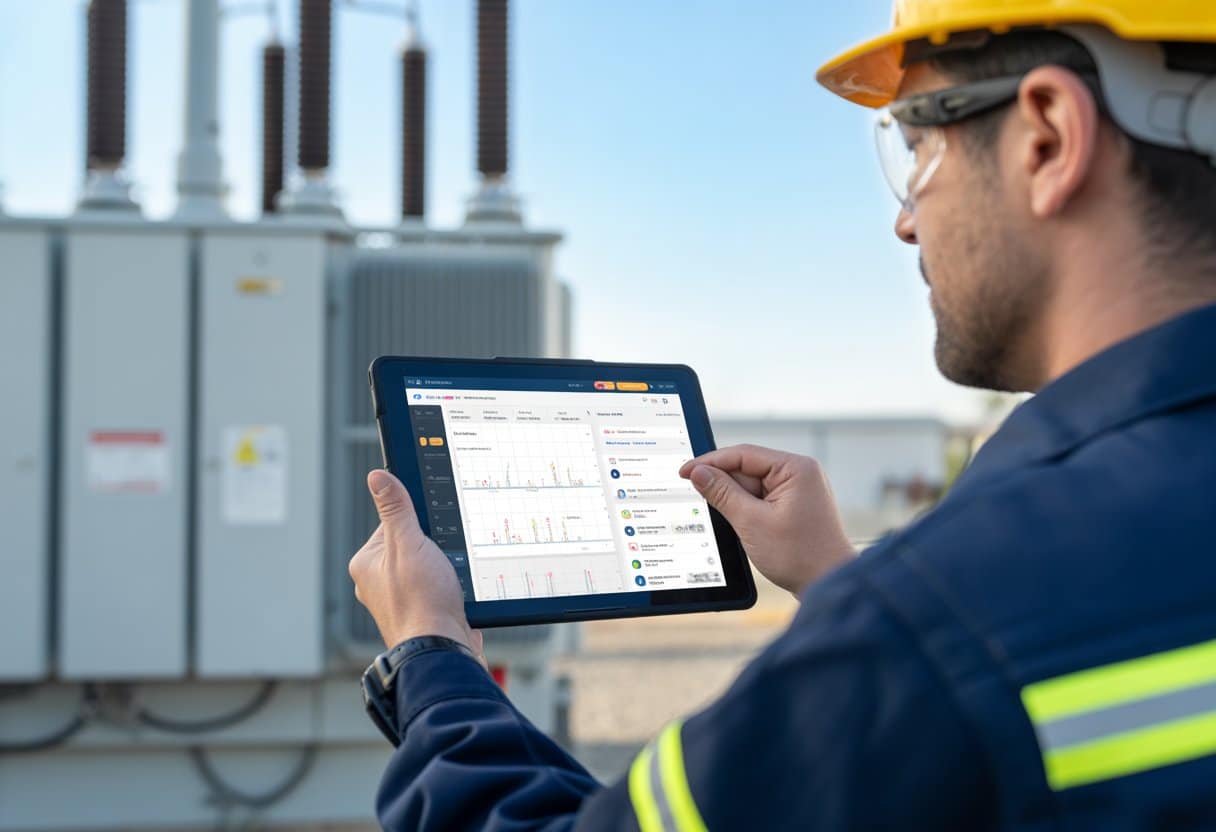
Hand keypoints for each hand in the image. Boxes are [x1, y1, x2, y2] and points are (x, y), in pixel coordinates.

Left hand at [349, 470, 486, 667]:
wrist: (441, 649)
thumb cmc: (421, 602)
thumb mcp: (408, 542)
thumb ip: (395, 509)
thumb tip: (378, 477)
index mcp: (366, 564)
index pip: (391, 525)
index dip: (416, 524)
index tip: (430, 532)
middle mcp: (377, 584)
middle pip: (410, 547)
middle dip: (432, 550)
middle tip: (442, 559)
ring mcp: (399, 602)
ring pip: (426, 570)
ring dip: (442, 572)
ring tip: (447, 582)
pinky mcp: (421, 616)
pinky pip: (436, 592)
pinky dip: (448, 591)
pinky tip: (454, 596)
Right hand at [679, 444, 855, 597]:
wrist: (829, 584)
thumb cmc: (800, 556)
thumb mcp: (752, 522)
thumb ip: (722, 493)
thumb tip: (698, 472)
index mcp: (796, 468)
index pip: (743, 454)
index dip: (710, 462)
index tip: (684, 471)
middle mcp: (800, 473)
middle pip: (746, 469)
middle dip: (723, 485)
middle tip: (698, 498)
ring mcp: (798, 490)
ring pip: (751, 486)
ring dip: (735, 501)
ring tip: (730, 522)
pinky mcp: (794, 505)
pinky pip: (761, 499)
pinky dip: (746, 509)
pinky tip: (740, 523)